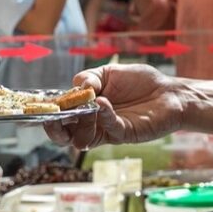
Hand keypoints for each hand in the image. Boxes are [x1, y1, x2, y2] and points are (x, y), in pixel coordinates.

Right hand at [46, 64, 191, 149]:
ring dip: (80, 122)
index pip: (61, 117)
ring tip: (88, 104)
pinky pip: (108, 128)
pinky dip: (103, 115)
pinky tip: (103, 102)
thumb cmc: (140, 83)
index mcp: (86, 108)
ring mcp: (108, 131)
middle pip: (66, 136)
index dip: (49, 115)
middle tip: (54, 118)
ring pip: (83, 139)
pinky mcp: (125, 134)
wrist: (169, 92)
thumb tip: (76, 86)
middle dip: (56, 130)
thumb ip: (90, 78)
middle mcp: (94, 123)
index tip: (43, 108)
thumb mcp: (110, 72)